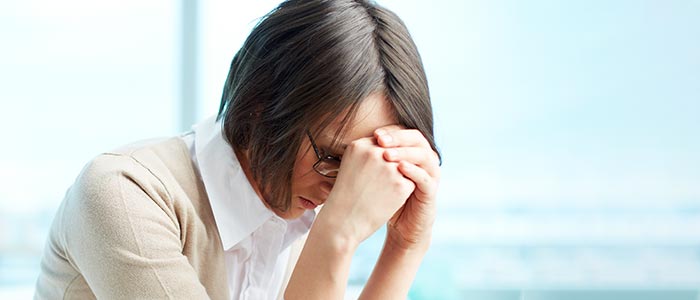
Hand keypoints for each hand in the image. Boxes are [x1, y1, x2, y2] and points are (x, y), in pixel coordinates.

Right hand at [321, 136, 415, 245]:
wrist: (343, 223)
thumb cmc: (345, 196)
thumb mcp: (350, 165)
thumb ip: (368, 152)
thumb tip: (390, 147)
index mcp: (359, 145)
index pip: (382, 141)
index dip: (383, 155)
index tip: (375, 171)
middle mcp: (374, 152)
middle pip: (395, 152)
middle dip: (392, 165)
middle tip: (377, 184)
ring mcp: (388, 167)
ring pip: (406, 166)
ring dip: (399, 177)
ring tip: (381, 191)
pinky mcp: (400, 183)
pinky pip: (411, 181)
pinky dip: (403, 191)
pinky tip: (388, 199)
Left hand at [375, 126, 439, 250]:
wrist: (401, 225)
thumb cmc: (385, 198)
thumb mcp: (377, 175)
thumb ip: (373, 158)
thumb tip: (354, 140)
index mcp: (412, 152)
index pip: (405, 133)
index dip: (391, 132)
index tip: (374, 134)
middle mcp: (425, 159)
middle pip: (416, 139)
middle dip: (398, 138)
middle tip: (381, 140)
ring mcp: (431, 174)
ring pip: (423, 155)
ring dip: (404, 152)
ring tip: (387, 154)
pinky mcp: (431, 190)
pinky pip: (425, 177)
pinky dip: (413, 171)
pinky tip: (399, 168)